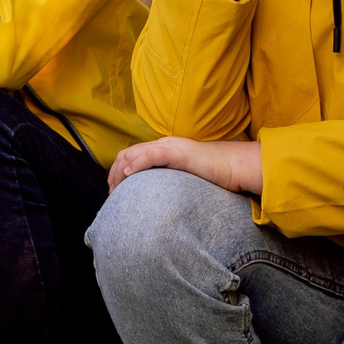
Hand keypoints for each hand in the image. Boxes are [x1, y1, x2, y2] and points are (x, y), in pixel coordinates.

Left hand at [107, 136, 263, 195]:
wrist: (231, 166)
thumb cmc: (211, 175)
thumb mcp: (182, 178)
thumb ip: (167, 181)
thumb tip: (155, 198)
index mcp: (163, 150)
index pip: (132, 155)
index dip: (118, 171)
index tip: (114, 189)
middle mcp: (163, 145)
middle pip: (128, 153)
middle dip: (115, 172)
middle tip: (112, 192)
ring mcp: (170, 147)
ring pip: (135, 152)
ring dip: (121, 170)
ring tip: (116, 187)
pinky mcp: (178, 152)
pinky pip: (152, 155)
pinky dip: (137, 163)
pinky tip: (130, 174)